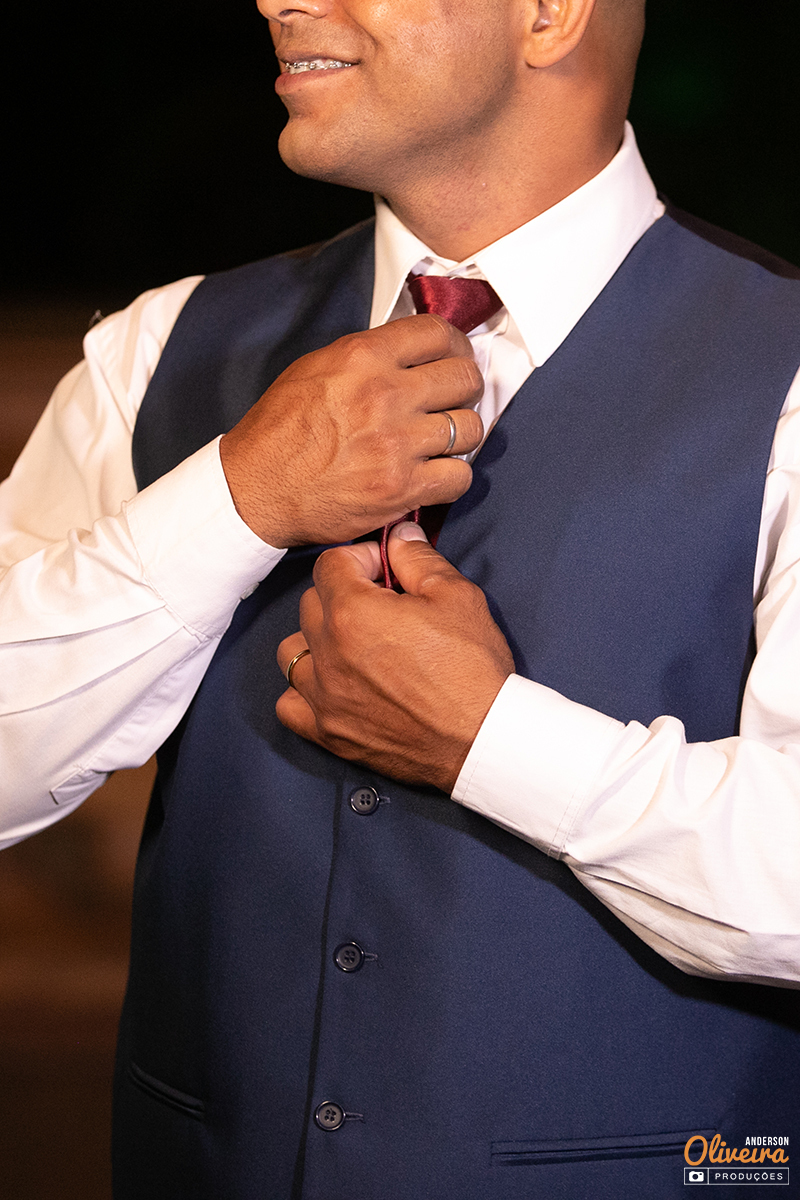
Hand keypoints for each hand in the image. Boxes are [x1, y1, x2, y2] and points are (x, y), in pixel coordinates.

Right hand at [219, 315, 483, 546]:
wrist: (256, 488)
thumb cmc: (280, 431)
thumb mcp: (316, 368)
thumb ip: (367, 356)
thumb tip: (412, 351)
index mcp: (363, 357)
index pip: (438, 332)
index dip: (456, 344)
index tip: (454, 358)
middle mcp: (385, 395)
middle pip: (464, 378)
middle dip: (464, 389)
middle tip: (451, 402)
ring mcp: (396, 444)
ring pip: (470, 429)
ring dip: (461, 436)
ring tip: (441, 442)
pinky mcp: (401, 489)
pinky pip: (460, 477)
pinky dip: (453, 478)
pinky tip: (435, 475)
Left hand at [276, 522, 514, 792]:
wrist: (484, 739)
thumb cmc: (473, 669)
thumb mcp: (456, 596)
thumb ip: (418, 559)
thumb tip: (399, 535)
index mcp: (354, 612)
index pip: (330, 564)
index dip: (360, 559)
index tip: (384, 571)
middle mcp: (328, 653)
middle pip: (310, 603)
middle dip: (341, 595)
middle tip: (380, 606)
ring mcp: (324, 697)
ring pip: (291, 651)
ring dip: (316, 640)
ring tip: (352, 646)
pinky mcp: (329, 732)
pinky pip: (289, 704)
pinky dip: (304, 691)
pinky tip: (334, 685)